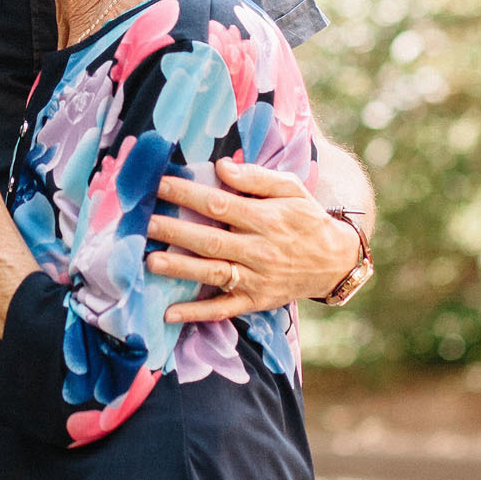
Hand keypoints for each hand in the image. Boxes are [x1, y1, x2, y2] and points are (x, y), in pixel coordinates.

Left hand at [147, 160, 361, 321]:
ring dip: (181, 269)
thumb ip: (257, 178)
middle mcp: (260, 250)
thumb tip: (222, 166)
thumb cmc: (306, 218)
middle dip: (176, 231)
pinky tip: (169, 313)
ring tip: (151, 261)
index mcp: (267, 219)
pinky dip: (197, 313)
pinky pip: (223, 309)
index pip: (221, 204)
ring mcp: (256, 279)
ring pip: (214, 273)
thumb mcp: (291, 190)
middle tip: (144, 222)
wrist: (336, 261)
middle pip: (212, 240)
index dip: (188, 194)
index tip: (159, 183)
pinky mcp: (255, 301)